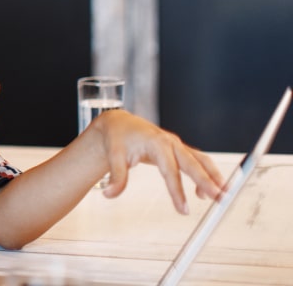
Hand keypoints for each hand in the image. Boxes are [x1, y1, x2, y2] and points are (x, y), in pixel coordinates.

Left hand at [92, 110, 225, 212]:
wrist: (120, 123)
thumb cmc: (118, 138)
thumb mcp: (113, 157)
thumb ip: (116, 177)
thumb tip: (109, 195)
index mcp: (156, 143)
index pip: (170, 170)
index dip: (177, 191)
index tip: (183, 209)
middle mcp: (170, 142)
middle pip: (193, 163)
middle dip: (208, 182)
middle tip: (220, 199)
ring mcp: (177, 144)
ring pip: (201, 160)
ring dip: (214, 176)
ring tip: (224, 195)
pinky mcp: (179, 149)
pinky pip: (197, 161)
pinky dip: (206, 173)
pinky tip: (205, 192)